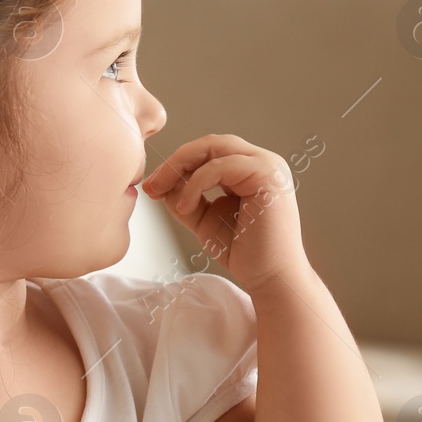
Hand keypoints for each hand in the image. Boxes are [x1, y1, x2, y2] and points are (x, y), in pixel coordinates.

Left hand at [139, 134, 307, 291]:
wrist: (270, 278)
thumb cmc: (244, 252)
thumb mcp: (204, 218)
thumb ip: (185, 197)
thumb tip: (161, 183)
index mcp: (248, 170)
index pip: (208, 151)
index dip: (177, 164)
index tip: (152, 186)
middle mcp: (261, 162)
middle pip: (210, 143)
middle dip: (175, 161)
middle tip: (151, 185)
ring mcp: (267, 166)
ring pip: (214, 148)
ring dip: (180, 167)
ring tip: (161, 192)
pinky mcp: (268, 176)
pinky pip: (221, 167)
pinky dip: (196, 184)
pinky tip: (186, 206)